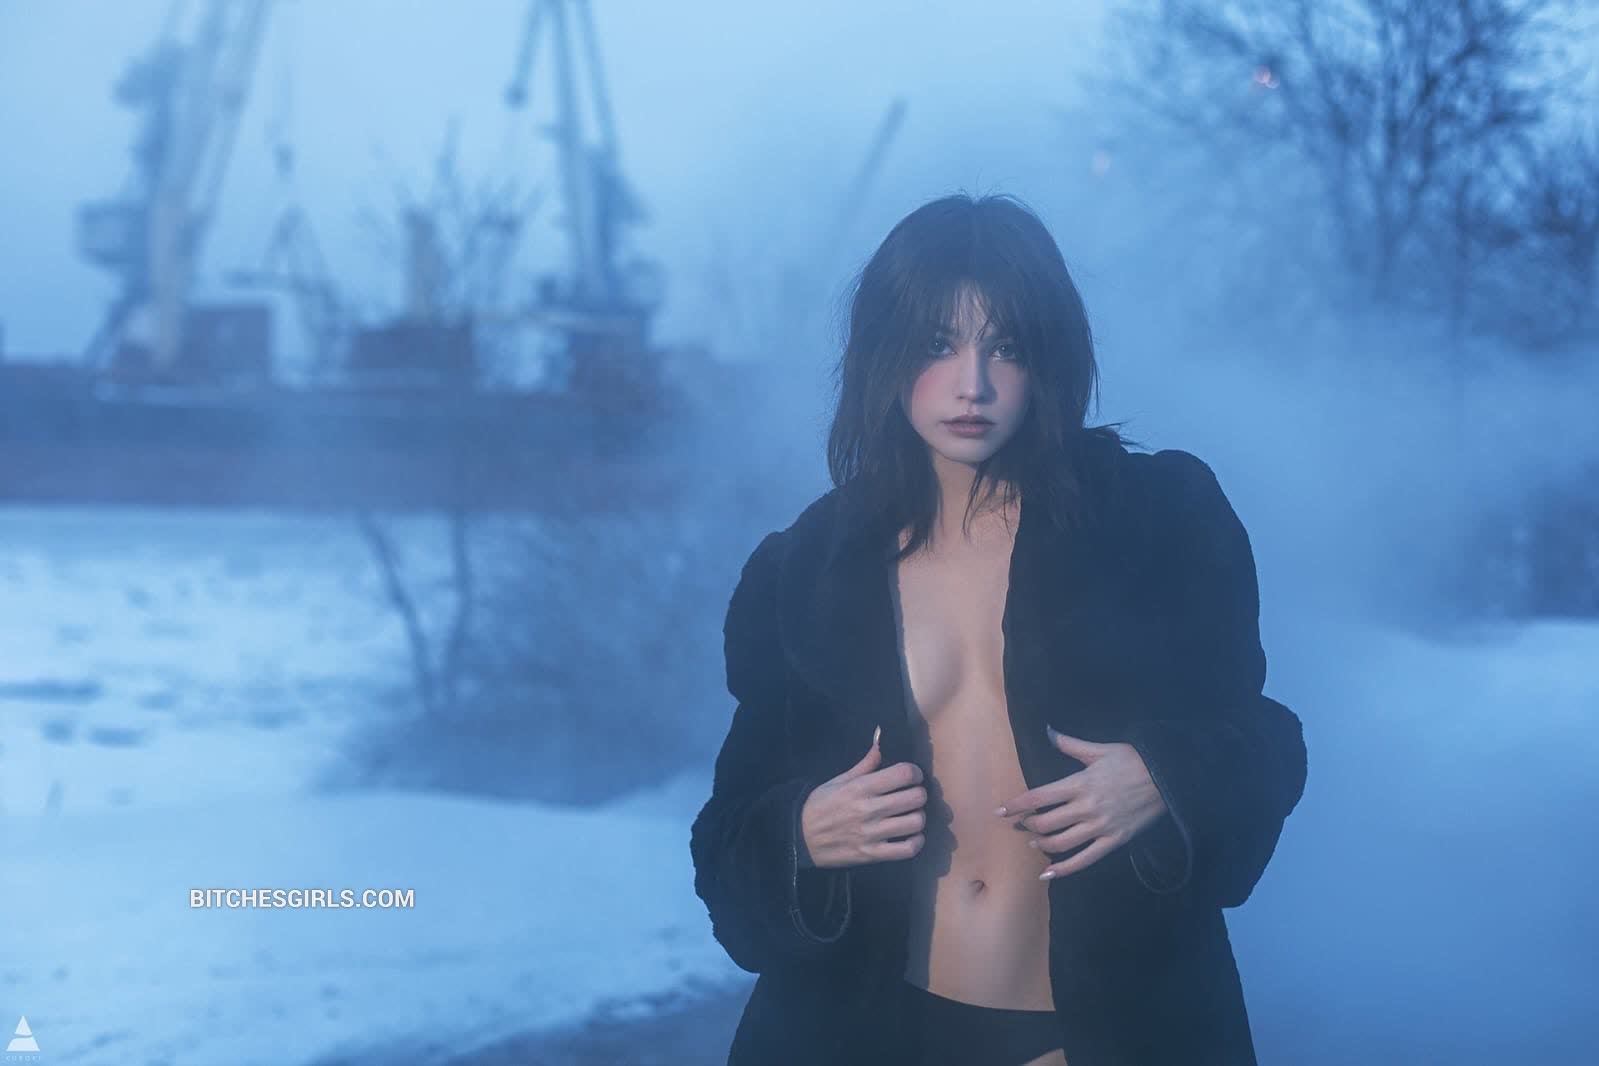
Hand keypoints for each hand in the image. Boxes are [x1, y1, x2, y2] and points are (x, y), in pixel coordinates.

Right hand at [800, 726, 927, 868]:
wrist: (799, 838)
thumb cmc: (819, 806)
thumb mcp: (837, 781)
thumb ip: (863, 765)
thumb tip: (880, 745)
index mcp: (860, 788)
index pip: (903, 774)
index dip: (915, 773)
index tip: (913, 776)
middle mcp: (869, 809)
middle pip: (915, 797)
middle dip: (920, 794)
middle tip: (914, 795)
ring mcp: (872, 834)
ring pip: (915, 823)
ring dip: (918, 817)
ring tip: (912, 815)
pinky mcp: (872, 855)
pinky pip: (906, 850)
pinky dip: (916, 842)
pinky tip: (912, 836)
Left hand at [996, 725, 1167, 880]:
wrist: (1168, 778)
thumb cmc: (1133, 760)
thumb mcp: (1099, 749)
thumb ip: (1069, 744)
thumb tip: (1047, 730)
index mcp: (1079, 784)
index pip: (1038, 797)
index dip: (1016, 805)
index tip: (999, 810)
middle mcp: (1086, 808)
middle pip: (1046, 823)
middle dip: (1028, 825)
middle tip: (1021, 824)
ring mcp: (1100, 827)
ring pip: (1061, 843)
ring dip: (1042, 844)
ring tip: (1034, 842)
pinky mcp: (1114, 841)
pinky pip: (1085, 860)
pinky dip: (1064, 869)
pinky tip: (1048, 874)